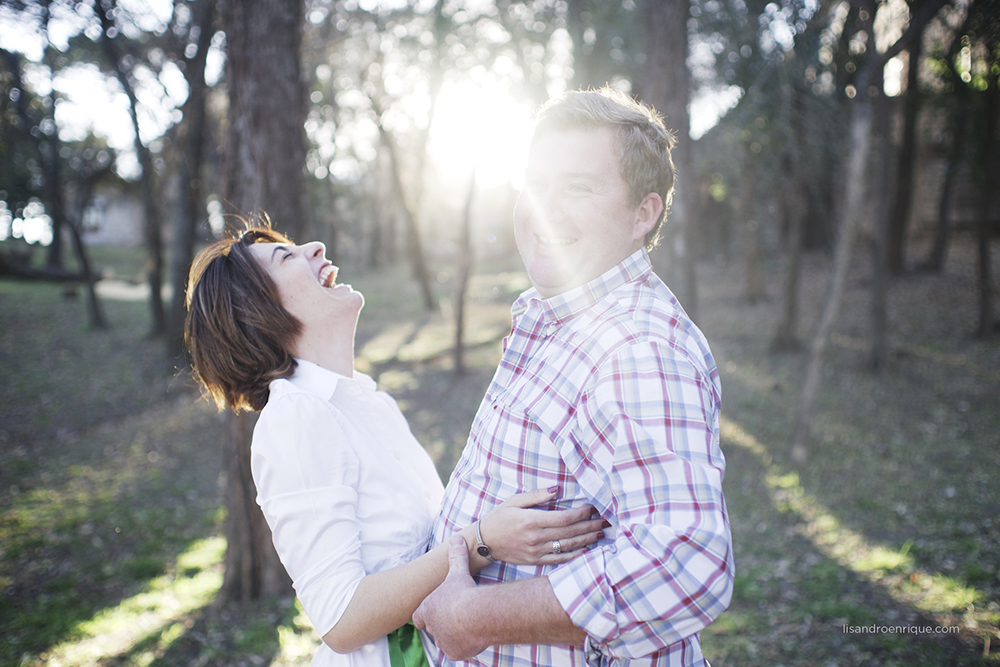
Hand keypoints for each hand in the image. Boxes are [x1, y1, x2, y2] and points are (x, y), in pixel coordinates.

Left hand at [413, 537, 488, 659]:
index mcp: (427, 609)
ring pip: (446, 641)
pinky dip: (465, 646)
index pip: (418, 616)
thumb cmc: (463, 592)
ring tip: (467, 626)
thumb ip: (456, 556)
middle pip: (434, 628)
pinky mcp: (455, 653)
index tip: (434, 611)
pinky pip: (459, 651)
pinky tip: (474, 636)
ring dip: (453, 635)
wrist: (475, 615)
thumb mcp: (458, 571)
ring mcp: (443, 642)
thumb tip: (458, 538)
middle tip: (456, 617)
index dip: (425, 614)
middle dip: (443, 624)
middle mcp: (432, 627)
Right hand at [480, 488, 607, 564]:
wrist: (484, 542)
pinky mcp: (536, 561)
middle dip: (590, 526)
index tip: (593, 508)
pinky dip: (575, 556)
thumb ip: (536, 496)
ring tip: (600, 534)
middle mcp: (536, 538)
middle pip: (570, 533)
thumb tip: (556, 489)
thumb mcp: (514, 501)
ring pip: (568, 547)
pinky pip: (560, 560)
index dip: (581, 513)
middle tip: (606, 521)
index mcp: (532, 521)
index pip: (564, 518)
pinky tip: (586, 550)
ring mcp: (537, 552)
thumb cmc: (499, 518)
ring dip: (587, 540)